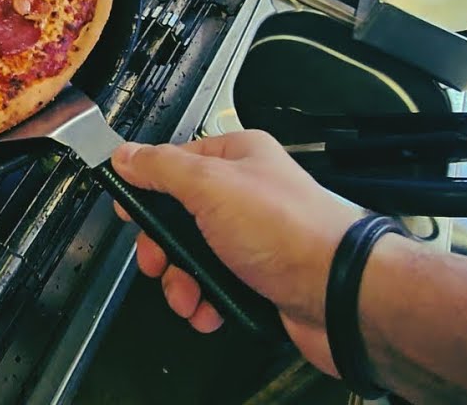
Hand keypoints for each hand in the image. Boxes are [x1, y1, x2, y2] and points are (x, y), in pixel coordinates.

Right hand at [112, 131, 359, 374]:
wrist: (339, 294)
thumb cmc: (292, 233)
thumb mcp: (211, 187)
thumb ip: (162, 168)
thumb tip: (127, 156)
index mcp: (237, 159)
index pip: (175, 162)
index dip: (147, 186)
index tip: (129, 208)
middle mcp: (246, 195)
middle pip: (179, 216)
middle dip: (163, 248)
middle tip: (157, 260)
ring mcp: (253, 239)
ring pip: (193, 257)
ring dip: (182, 282)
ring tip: (188, 295)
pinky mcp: (258, 278)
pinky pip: (215, 287)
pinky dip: (205, 302)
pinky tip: (208, 309)